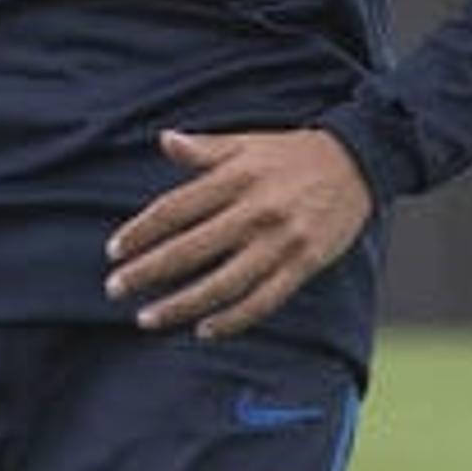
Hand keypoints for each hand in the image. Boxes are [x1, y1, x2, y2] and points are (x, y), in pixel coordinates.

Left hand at [103, 128, 373, 340]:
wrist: (358, 162)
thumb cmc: (292, 154)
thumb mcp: (247, 143)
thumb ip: (204, 149)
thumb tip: (164, 140)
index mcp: (236, 178)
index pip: (175, 209)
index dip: (141, 231)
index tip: (113, 250)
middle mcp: (255, 211)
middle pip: (190, 249)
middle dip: (148, 272)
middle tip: (115, 289)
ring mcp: (280, 242)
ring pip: (222, 283)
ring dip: (181, 304)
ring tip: (148, 318)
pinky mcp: (303, 265)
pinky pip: (262, 300)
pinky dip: (232, 319)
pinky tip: (204, 330)